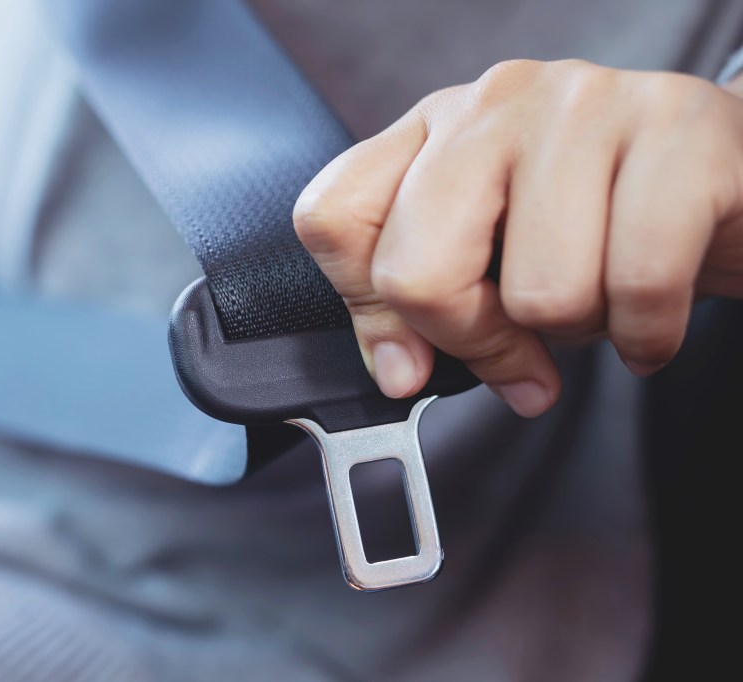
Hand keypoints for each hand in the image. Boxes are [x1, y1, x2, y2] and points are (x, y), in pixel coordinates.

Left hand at [294, 59, 742, 416]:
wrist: (734, 181)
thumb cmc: (602, 224)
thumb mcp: (492, 261)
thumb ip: (425, 308)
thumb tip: (399, 374)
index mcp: (432, 132)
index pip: (332, 219)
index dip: (366, 311)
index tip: (416, 354)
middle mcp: (494, 104)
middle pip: (416, 270)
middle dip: (476, 339)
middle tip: (522, 342)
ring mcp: (583, 106)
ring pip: (536, 293)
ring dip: (578, 331)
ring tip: (601, 296)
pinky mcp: (679, 131)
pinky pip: (636, 284)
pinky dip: (647, 335)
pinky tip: (651, 321)